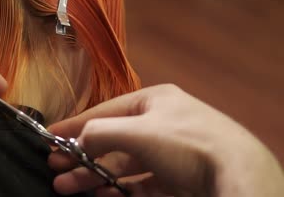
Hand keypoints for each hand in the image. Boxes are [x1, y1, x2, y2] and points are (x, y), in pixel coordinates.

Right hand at [48, 84, 283, 196]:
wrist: (239, 176)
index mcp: (153, 101)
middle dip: (81, 156)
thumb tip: (76, 140)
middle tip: (56, 170)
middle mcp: (161, 123)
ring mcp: (171, 153)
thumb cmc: (187, 143)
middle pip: (111, 141)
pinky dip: (120, 189)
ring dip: (96, 175)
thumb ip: (100, 132)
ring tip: (69, 188)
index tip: (49, 137)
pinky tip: (101, 195)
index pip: (104, 112)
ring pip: (124, 164)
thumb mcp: (137, 131)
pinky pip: (141, 182)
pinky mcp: (179, 179)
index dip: (75, 125)